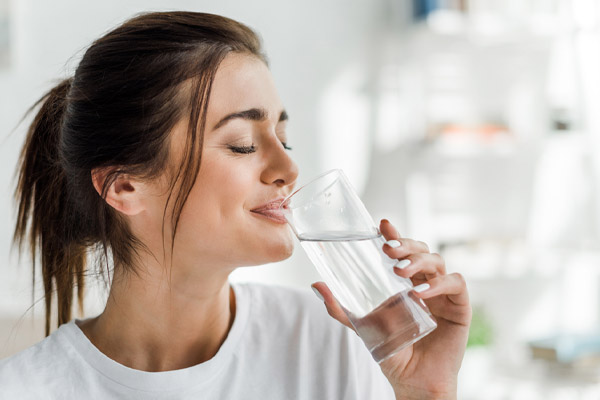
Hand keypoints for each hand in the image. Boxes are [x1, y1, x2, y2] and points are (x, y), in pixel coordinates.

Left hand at [311, 219, 470, 399]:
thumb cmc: (392, 351)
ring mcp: (443, 293)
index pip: (402, 251)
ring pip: (438, 260)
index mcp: (406, 282)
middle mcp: (426, 282)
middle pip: (421, 250)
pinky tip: (420, 292)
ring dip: (419, 261)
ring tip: (400, 271)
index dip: (395, 235)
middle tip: (388, 249)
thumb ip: (341, 307)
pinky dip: (439, 283)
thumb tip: (316, 285)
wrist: (413, 381)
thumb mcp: (363, 325)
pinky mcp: (459, 307)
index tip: (382, 225)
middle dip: (406, 244)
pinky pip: (455, 283)